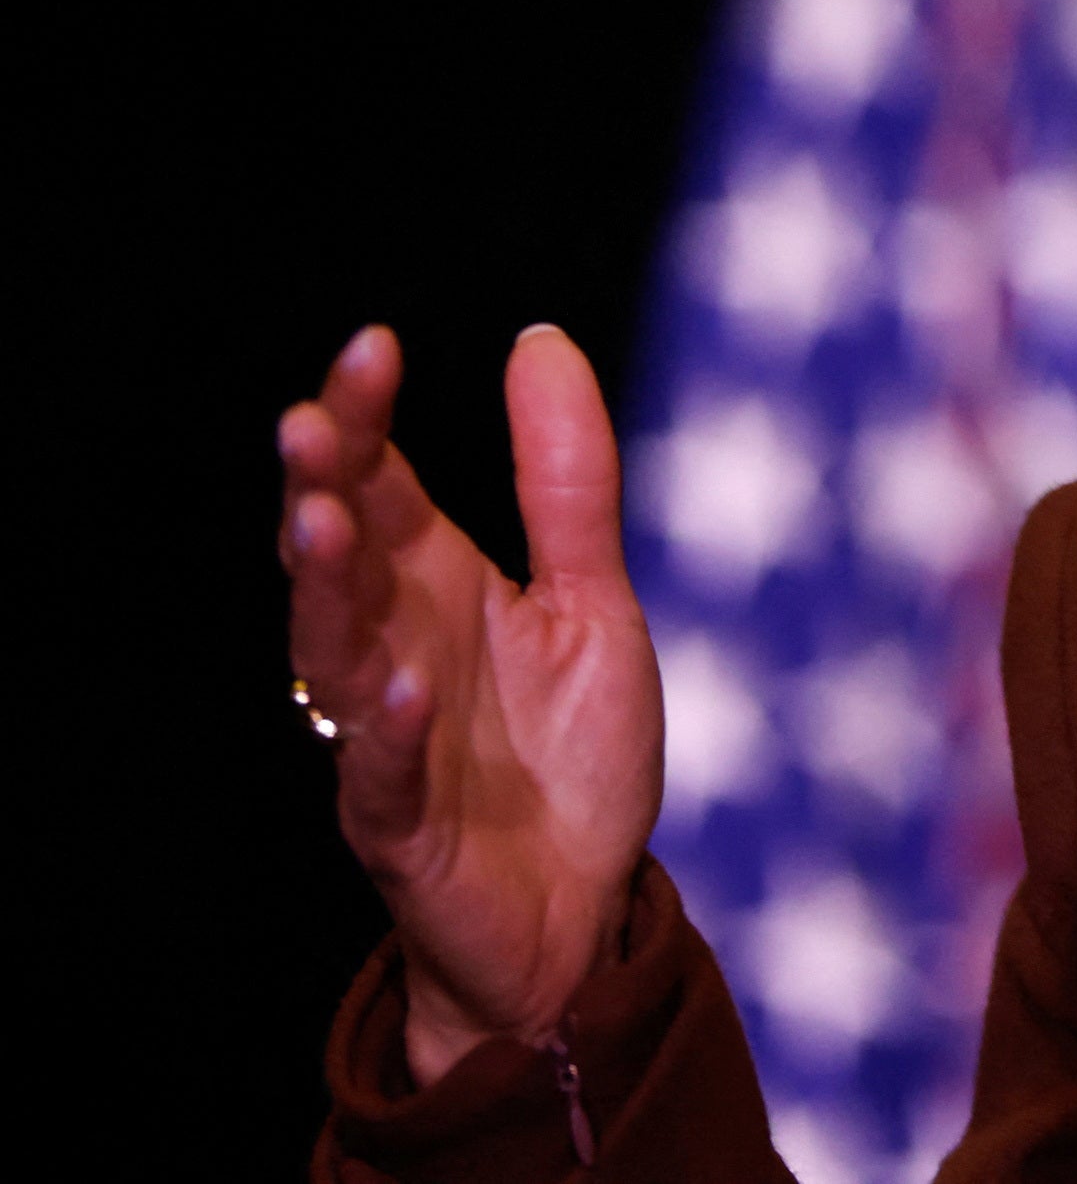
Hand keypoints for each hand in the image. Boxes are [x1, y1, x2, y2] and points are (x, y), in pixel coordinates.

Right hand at [278, 324, 663, 1085]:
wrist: (581, 908)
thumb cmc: (571, 754)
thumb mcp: (594, 600)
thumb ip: (568, 482)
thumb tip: (538, 338)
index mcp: (435, 587)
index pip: (381, 485)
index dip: (367, 419)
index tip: (375, 345)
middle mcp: (395, 648)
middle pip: (339, 556)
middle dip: (320, 491)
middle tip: (312, 424)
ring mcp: (387, 736)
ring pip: (333, 654)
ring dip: (325, 590)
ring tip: (325, 523)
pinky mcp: (402, 825)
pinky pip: (379, 774)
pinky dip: (385, 731)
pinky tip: (400, 687)